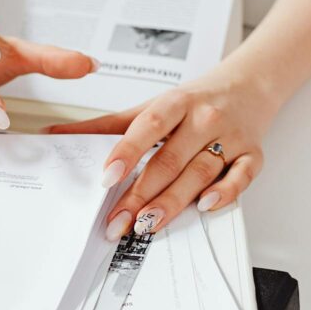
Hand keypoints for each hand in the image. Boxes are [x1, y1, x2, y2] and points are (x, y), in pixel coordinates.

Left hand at [47, 68, 278, 239]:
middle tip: (117, 221)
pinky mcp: (253, 155)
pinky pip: (241, 177)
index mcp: (177, 101)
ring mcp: (231, 137)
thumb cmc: (195, 101)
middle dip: (141, 194)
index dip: (127, 151)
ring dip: (173, 202)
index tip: (107, 178)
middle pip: (171, 159)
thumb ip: (107, 125)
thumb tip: (57, 134)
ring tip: (146, 224)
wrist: (249, 85)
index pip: (149, 125)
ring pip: (200, 173)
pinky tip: (204, 207)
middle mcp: (205, 118)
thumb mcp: (152, 105)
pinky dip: (224, 193)